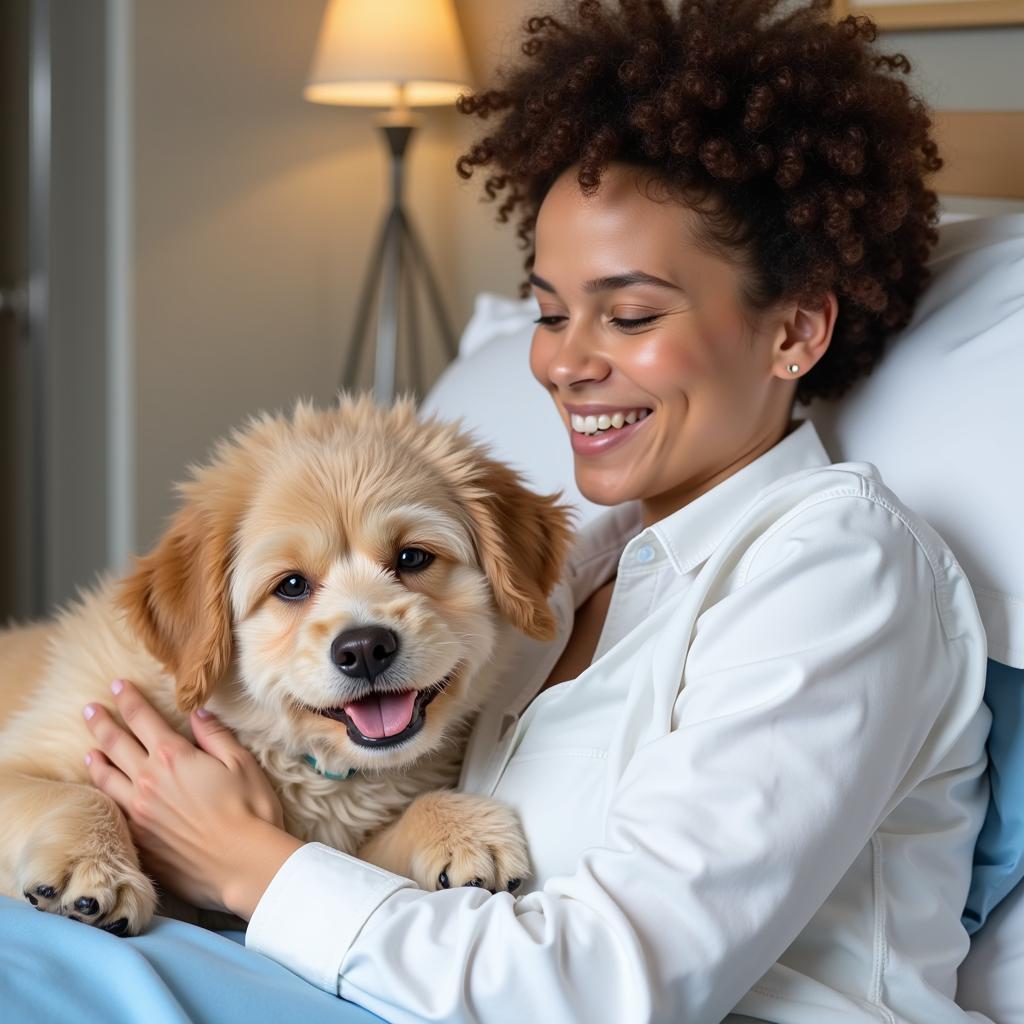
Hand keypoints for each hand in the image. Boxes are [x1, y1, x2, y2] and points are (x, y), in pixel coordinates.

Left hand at [83, 679, 302, 917]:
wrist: (243, 863)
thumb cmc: (251, 810)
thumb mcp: (242, 763)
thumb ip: (215, 736)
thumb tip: (197, 713)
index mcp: (174, 757)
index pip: (143, 720)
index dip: (128, 700)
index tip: (117, 685)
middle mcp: (149, 782)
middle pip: (116, 745)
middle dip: (102, 724)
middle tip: (89, 709)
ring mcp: (140, 814)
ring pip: (107, 780)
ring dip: (96, 760)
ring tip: (88, 749)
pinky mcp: (141, 841)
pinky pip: (114, 811)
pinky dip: (104, 795)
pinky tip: (104, 792)